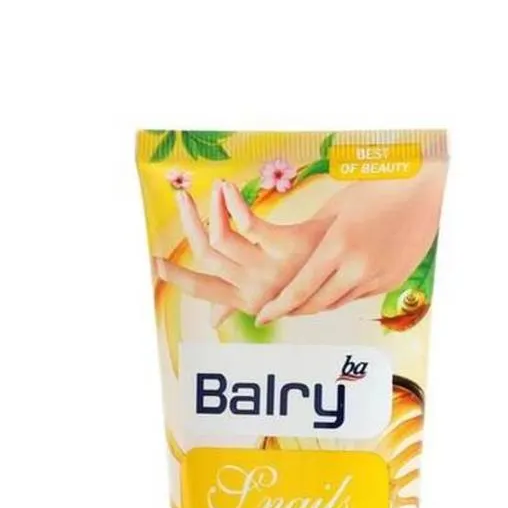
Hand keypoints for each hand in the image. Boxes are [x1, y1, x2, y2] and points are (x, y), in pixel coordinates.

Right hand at [153, 181, 332, 325]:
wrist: (354, 266)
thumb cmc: (313, 276)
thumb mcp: (274, 294)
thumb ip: (237, 304)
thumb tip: (213, 321)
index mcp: (247, 299)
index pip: (202, 290)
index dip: (177, 277)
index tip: (154, 262)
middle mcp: (254, 288)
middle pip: (206, 255)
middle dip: (188, 225)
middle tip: (182, 198)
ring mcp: (269, 270)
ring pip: (221, 239)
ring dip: (212, 207)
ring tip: (214, 186)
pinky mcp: (286, 248)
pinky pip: (248, 224)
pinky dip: (232, 203)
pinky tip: (227, 187)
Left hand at [252, 165, 447, 323]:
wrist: (422, 191)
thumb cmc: (374, 190)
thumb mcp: (335, 209)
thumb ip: (313, 239)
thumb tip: (290, 263)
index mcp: (338, 246)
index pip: (300, 289)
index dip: (278, 307)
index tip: (262, 316)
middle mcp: (358, 268)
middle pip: (316, 304)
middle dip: (294, 311)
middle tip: (277, 312)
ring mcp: (377, 278)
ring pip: (338, 303)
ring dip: (318, 304)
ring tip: (302, 303)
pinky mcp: (391, 281)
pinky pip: (359, 296)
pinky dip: (342, 295)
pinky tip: (334, 288)